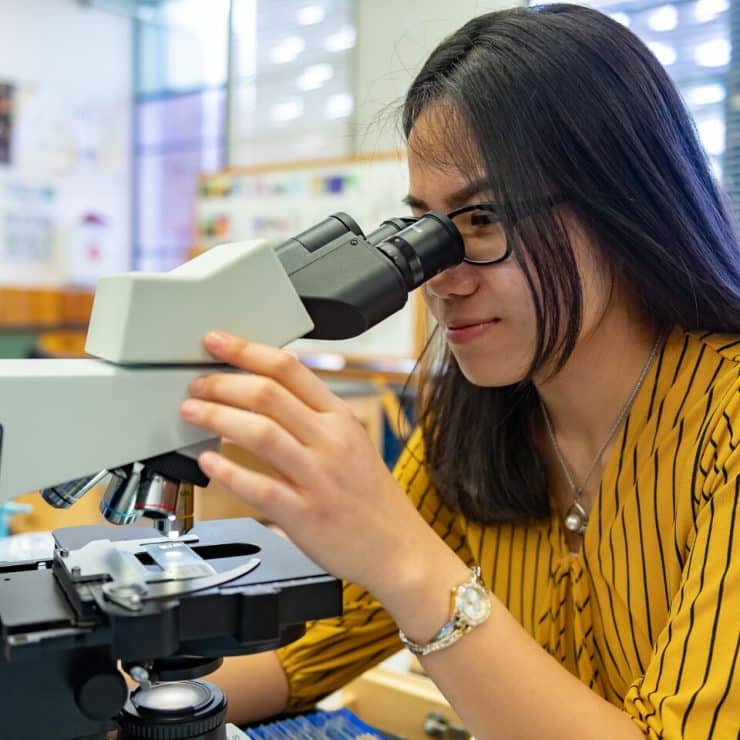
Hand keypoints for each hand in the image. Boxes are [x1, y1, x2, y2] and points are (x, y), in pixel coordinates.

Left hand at [179, 331, 442, 603]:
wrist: (399, 549)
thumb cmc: (371, 498)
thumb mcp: (354, 442)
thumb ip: (315, 417)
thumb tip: (265, 394)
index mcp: (341, 418)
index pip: (289, 369)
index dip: (246, 350)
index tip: (217, 342)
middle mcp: (331, 442)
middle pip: (269, 394)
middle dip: (222, 382)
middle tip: (197, 383)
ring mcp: (319, 478)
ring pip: (261, 432)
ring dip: (217, 416)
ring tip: (192, 412)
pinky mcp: (306, 515)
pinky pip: (259, 487)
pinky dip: (227, 472)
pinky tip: (207, 463)